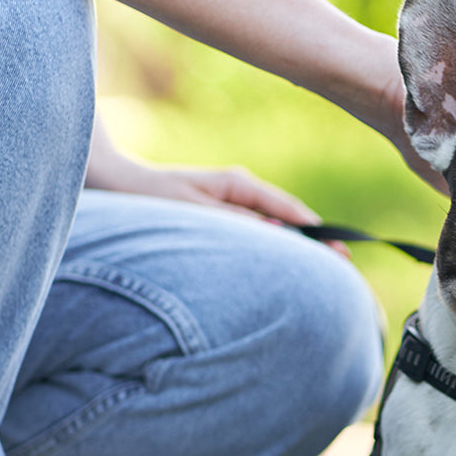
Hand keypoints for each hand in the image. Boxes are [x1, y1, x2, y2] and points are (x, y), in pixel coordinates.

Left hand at [101, 165, 352, 257]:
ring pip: (272, 227)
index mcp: (239, 184)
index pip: (290, 210)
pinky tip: (277, 266)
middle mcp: (240, 191)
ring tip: (316, 272)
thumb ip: (237, 224)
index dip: (317, 232)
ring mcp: (230, 203)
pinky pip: (255, 232)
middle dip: (312, 242)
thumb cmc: (149, 197)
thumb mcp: (196, 213)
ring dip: (291, 247)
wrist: (114, 183)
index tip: (340, 251)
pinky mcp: (219, 216)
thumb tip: (277, 236)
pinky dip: (270, 247)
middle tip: (341, 265)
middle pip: (287, 219)